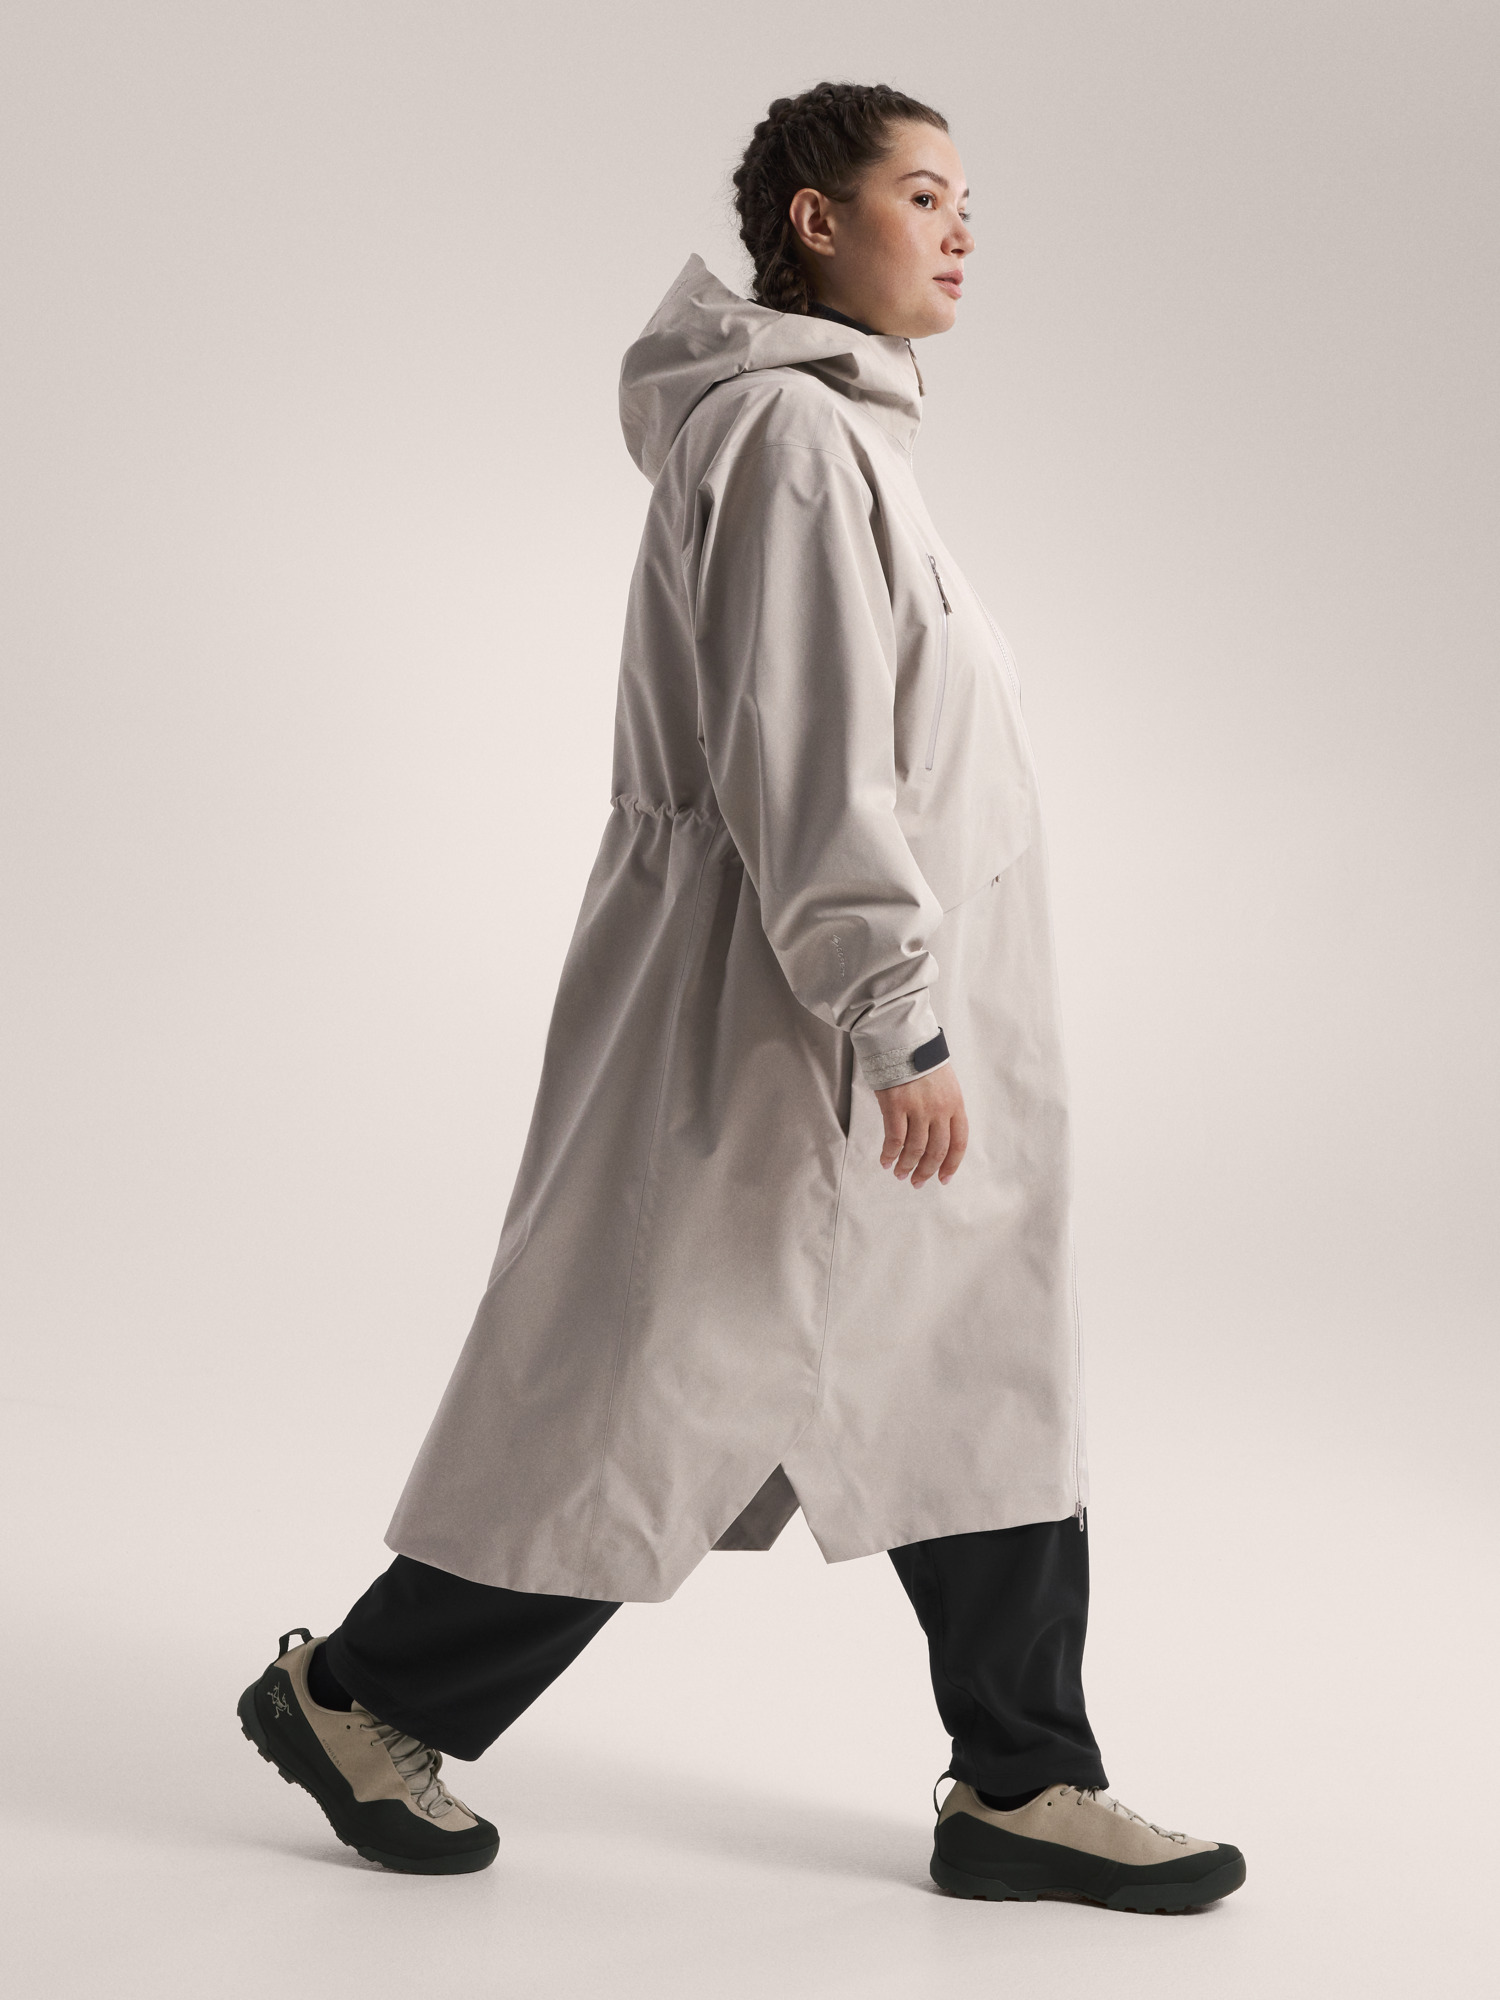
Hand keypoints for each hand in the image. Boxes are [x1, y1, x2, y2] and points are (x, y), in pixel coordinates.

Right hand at [875, 1066, 967, 1187]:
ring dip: (907, 1165)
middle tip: (917, 1182)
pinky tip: (886, 1161)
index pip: (958, 1142)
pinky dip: (890, 1154)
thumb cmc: (920, 1060)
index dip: (951, 1164)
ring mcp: (918, 1108)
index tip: (943, 1178)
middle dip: (927, 1171)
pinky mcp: (896, 1105)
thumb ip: (944, 1108)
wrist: (902, 1038)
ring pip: (915, 1149)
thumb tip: (935, 1137)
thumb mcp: (944, 1083)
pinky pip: (895, 1139)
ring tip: (899, 1174)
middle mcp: (940, 1109)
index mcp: (955, 1104)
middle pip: (937, 1150)